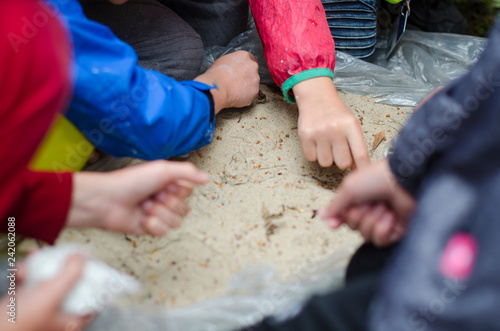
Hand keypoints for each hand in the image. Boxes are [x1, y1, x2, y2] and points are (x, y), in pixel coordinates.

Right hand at [0, 255, 89, 330]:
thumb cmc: (20, 322)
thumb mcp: (52, 293)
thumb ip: (72, 274)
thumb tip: (83, 257)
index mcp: (71, 321)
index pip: (93, 298)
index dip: (93, 279)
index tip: (90, 262)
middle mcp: (58, 317)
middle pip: (70, 286)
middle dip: (62, 267)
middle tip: (61, 253)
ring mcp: (40, 311)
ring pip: (48, 282)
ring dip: (40, 267)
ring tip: (34, 258)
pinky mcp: (23, 306)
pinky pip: (29, 284)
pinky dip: (25, 274)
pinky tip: (20, 270)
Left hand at [67, 161, 209, 235]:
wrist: (107, 201)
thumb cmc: (130, 182)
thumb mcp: (162, 170)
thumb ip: (187, 172)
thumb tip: (208, 177)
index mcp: (168, 183)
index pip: (188, 192)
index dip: (178, 191)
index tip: (165, 186)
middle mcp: (164, 198)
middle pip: (185, 209)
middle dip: (168, 203)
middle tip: (153, 196)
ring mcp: (158, 214)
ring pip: (176, 222)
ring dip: (159, 214)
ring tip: (144, 206)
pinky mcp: (150, 228)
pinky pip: (164, 231)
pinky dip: (153, 225)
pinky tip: (142, 218)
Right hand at [195, 50, 259, 112]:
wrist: (217, 88)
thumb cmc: (216, 75)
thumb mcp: (222, 61)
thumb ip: (233, 62)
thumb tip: (234, 66)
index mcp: (244, 56)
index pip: (251, 59)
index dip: (245, 67)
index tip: (242, 71)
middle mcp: (253, 66)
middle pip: (253, 71)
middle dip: (247, 76)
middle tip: (237, 81)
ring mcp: (255, 78)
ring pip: (253, 83)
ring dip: (247, 86)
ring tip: (235, 90)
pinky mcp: (255, 90)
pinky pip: (251, 93)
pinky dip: (246, 96)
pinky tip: (237, 95)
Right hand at [293, 77, 369, 168]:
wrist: (316, 97)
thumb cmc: (336, 114)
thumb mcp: (351, 124)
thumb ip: (356, 145)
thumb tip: (358, 170)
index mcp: (351, 126)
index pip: (360, 154)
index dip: (362, 169)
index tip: (362, 177)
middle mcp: (335, 129)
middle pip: (343, 163)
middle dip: (341, 160)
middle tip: (338, 150)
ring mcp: (319, 132)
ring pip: (326, 163)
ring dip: (326, 157)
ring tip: (326, 143)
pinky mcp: (305, 135)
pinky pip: (311, 158)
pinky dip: (314, 153)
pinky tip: (316, 142)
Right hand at [319, 159, 415, 245]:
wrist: (406, 180)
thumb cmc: (378, 179)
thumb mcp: (349, 188)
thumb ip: (335, 205)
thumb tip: (322, 216)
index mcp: (358, 199)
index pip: (342, 217)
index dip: (338, 220)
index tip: (334, 223)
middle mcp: (370, 210)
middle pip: (353, 227)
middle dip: (358, 216)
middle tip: (368, 203)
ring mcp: (383, 221)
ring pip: (365, 235)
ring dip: (372, 221)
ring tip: (383, 207)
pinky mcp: (396, 231)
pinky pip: (380, 241)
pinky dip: (383, 229)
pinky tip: (390, 217)